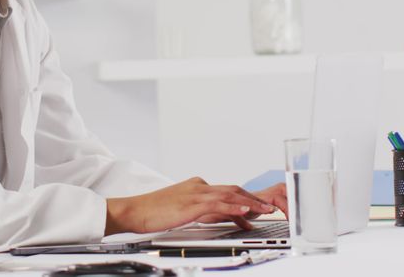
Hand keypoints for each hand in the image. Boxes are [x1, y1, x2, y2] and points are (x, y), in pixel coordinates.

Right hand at [104, 177, 279, 234]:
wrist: (134, 210)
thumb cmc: (153, 211)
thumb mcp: (181, 208)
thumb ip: (199, 209)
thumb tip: (216, 216)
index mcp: (196, 186)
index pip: (227, 191)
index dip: (245, 199)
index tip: (258, 207)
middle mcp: (198, 186)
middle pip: (233, 190)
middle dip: (254, 199)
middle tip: (270, 207)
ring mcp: (195, 194)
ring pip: (229, 195)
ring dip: (250, 203)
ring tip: (265, 211)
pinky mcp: (190, 204)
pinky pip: (217, 205)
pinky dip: (233, 207)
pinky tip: (244, 212)